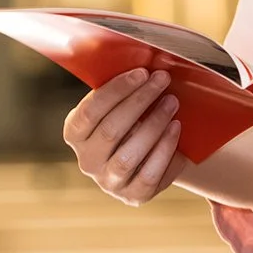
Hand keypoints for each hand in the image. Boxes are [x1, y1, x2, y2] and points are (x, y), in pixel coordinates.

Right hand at [63, 68, 186, 205]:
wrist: (155, 156)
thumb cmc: (136, 119)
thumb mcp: (123, 104)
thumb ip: (123, 88)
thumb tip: (141, 56)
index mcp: (76, 133)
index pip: (90, 112)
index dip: (116, 90)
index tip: (142, 72)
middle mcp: (87, 161)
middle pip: (111, 130)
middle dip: (139, 101)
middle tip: (163, 80)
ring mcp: (109, 182)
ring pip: (128, 154)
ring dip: (153, 124)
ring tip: (172, 102)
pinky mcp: (134, 196)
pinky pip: (148, 174)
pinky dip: (164, 149)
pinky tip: (176, 128)